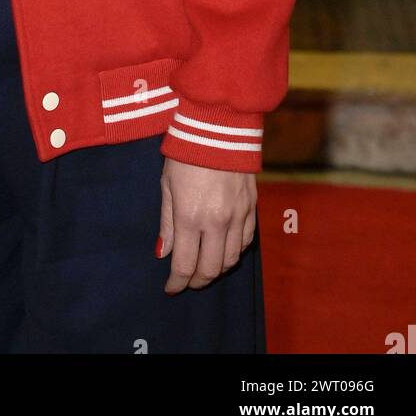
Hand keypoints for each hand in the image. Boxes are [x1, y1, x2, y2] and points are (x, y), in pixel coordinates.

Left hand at [157, 156, 256, 292]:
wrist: (219, 127)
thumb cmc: (186, 154)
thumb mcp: (167, 185)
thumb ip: (166, 222)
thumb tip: (163, 253)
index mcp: (190, 216)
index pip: (184, 264)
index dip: (177, 282)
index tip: (170, 288)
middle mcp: (217, 221)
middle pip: (211, 269)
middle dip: (197, 281)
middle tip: (187, 280)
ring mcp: (238, 215)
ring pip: (231, 259)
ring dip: (217, 269)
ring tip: (205, 267)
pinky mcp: (252, 207)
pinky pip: (246, 241)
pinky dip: (234, 252)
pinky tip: (224, 249)